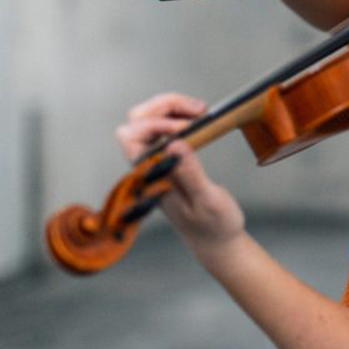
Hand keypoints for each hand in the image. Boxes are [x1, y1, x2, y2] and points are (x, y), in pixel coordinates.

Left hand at [114, 92, 245, 255]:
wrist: (216, 241)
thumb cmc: (213, 226)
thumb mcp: (208, 201)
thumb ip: (190, 174)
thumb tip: (175, 144)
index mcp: (150, 179)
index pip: (133, 138)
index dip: (155, 124)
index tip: (187, 128)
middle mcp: (147, 168)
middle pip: (135, 121)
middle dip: (163, 107)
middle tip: (197, 109)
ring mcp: (156, 162)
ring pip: (147, 120)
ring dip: (170, 108)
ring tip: (200, 110)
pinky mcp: (168, 159)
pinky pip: (163, 128)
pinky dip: (178, 116)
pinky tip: (198, 119)